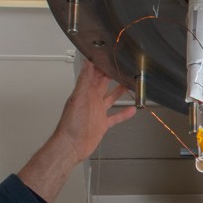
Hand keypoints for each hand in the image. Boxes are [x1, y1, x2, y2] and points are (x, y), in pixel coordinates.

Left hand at [17, 60, 136, 202]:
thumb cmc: (71, 124)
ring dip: (119, 91)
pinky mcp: (102, 124)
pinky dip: (124, 113)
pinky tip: (131, 110)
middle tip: (121, 67)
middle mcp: (91, 100)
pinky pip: (115, 116)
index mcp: (85, 92)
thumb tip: (87, 64)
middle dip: (111, 75)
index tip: (108, 57)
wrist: (71, 145)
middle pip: (103, 84)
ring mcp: (97, 112)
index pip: (93, 75)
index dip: (100, 66)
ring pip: (110, 98)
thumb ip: (84, 81)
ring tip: (128, 83)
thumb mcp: (78, 98)